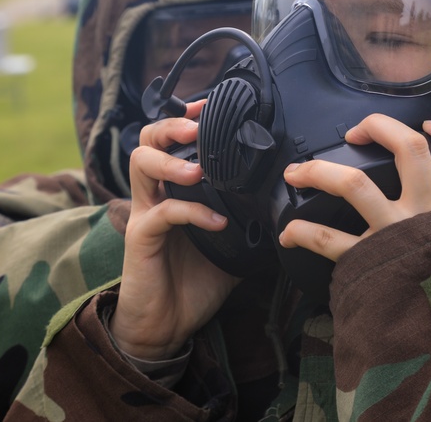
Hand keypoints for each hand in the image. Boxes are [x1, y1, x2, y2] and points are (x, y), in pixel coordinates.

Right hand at [110, 100, 239, 360]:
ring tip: (198, 169)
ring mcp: (145, 213)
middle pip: (146, 139)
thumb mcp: (232, 245)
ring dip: (171, 160)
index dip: (186, 117)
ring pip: (141, 164)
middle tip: (196, 127)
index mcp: (173, 188)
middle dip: (171, 125)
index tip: (209, 105)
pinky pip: (164, 213)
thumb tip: (290, 205)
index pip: (171, 139)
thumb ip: (250, 220)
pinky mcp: (141, 238)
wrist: (166, 325)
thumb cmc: (195, 281)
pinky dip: (192, 211)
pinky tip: (216, 220)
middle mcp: (155, 194)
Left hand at [278, 115, 430, 261]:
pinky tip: (289, 231)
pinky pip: (328, 239)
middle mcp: (425, 213)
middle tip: (355, 133)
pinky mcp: (367, 259)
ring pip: (355, 183)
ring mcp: (394, 232)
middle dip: (378, 127)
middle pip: (408, 149)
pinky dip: (303, 231)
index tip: (429, 127)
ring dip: (319, 171)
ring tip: (297, 171)